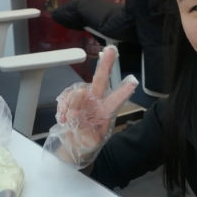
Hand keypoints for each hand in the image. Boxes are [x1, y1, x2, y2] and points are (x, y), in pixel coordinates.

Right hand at [44, 47, 137, 167]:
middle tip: (111, 50)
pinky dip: (62, 108)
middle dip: (105, 65)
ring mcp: (83, 100)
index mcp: (105, 113)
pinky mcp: (71, 101)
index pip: (115, 101)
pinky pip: (65, 98)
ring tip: (67, 121)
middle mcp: (96, 102)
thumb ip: (82, 128)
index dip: (123, 91)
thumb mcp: (88, 143)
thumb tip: (74, 112)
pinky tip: (63, 119)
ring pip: (76, 92)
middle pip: (101, 81)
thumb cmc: (86, 144)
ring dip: (70, 105)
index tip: (134, 82)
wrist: (72, 147)